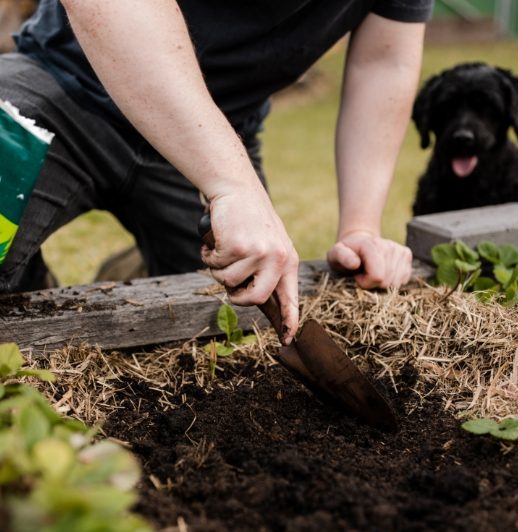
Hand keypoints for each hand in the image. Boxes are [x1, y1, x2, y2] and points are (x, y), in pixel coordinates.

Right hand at [201, 186, 298, 344]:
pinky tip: (216, 240)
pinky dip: (208, 256)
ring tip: (223, 250)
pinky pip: (215, 266)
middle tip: (231, 285)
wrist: (236, 189)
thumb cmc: (250, 220)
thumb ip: (267, 271)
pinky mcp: (237, 246)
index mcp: (288, 261)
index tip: (288, 338)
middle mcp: (277, 258)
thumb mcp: (269, 245)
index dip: (289, 319)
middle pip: (255, 299)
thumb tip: (257, 301)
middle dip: (237, 296)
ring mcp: (258, 252)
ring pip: (229, 282)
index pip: (289, 296)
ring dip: (218, 269)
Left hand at [327, 230, 411, 288]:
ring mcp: (399, 250)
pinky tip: (383, 272)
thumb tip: (355, 263)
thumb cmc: (346, 253)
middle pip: (388, 282)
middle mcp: (388, 245)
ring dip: (383, 283)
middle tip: (364, 275)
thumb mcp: (335, 254)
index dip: (365, 283)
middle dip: (373, 284)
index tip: (357, 276)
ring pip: (397, 283)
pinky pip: (404, 279)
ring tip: (372, 273)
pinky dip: (392, 281)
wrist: (358, 244)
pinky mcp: (407, 255)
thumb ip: (341, 256)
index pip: (377, 276)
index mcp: (371, 245)